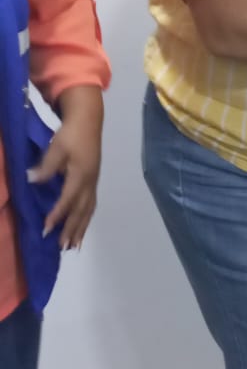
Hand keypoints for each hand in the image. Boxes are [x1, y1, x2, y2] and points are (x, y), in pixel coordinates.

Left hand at [28, 86, 102, 249]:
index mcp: (81, 175)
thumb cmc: (71, 133)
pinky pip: (90, 206)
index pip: (67, 199)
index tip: (46, 229)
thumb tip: (32, 179)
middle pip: (80, 210)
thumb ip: (46, 165)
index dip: (57, 215)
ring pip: (88, 211)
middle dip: (71, 229)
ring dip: (80, 229)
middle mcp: (89, 182)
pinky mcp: (93, 181)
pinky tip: (81, 228)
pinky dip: (86, 220)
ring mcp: (93, 183)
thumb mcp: (57, 146)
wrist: (89, 120)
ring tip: (73, 246)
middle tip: (62, 247)